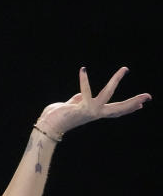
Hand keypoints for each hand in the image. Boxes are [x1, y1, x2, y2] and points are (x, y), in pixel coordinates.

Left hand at [36, 67, 150, 137]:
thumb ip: (77, 100)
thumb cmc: (57, 117)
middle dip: (133, 102)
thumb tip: (80, 95)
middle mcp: (95, 113)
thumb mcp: (71, 106)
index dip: (128, 107)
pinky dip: (83, 80)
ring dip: (116, 81)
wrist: (47, 126)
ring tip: (124, 69)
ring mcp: (90, 111)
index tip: (141, 104)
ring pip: (107, 95)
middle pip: (118, 108)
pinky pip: (85, 91)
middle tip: (148, 96)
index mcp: (95, 112)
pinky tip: (83, 70)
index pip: (115, 110)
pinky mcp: (81, 108)